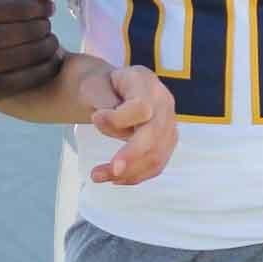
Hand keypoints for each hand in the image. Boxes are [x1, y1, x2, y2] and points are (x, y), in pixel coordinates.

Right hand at [0, 0, 63, 101]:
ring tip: (48, 42)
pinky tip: (46, 60)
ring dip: (50, 46)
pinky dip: (47, 67)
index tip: (45, 9)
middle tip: (44, 27)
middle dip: (45, 26)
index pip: (24, 6)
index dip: (42, 7)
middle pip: (30, 30)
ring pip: (33, 54)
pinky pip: (31, 78)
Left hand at [79, 61, 176, 185]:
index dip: (118, 119)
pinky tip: (115, 178)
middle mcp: (163, 103)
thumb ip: (100, 98)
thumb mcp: (93, 84)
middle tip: (107, 170)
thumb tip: (103, 119)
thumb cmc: (101, 85)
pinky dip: (135, 175)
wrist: (112, 89)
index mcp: (146, 83)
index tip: (95, 118)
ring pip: (156, 155)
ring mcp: (168, 124)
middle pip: (154, 135)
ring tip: (98, 176)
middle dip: (131, 156)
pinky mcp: (166, 143)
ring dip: (128, 171)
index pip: (142, 107)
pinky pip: (156, 165)